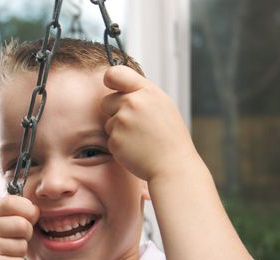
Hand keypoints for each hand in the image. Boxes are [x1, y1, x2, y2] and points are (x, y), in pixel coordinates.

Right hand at [0, 195, 38, 259]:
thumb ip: (10, 217)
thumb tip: (36, 210)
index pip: (11, 201)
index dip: (27, 209)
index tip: (29, 220)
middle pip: (23, 225)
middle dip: (26, 238)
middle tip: (14, 245)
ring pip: (22, 247)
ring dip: (19, 256)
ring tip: (4, 258)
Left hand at [101, 65, 197, 180]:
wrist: (173, 165)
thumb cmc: (170, 136)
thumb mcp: (162, 105)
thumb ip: (141, 94)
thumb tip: (121, 88)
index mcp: (146, 91)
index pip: (115, 73)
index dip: (109, 79)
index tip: (111, 87)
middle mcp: (132, 103)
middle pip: (106, 101)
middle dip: (115, 111)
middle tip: (135, 123)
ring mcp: (122, 122)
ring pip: (108, 122)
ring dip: (118, 130)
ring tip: (140, 138)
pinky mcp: (115, 140)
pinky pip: (110, 139)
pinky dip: (120, 144)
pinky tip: (136, 148)